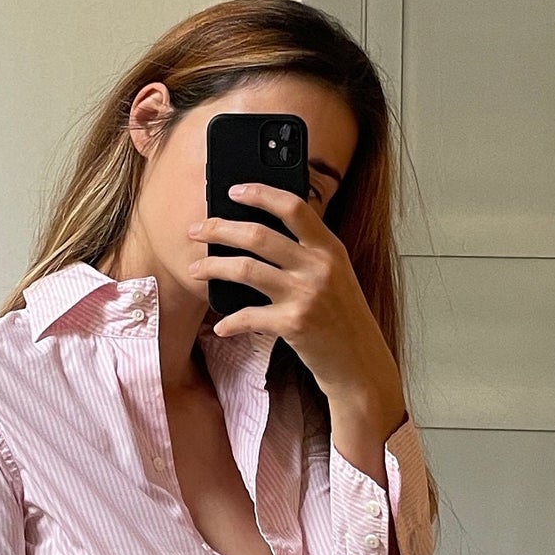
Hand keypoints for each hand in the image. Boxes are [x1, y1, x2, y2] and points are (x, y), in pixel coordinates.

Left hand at [191, 184, 405, 427]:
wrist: (360, 364)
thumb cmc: (342, 319)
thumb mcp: (335, 276)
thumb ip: (307, 253)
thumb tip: (256, 234)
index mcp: (330, 249)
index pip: (294, 207)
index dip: (261, 193)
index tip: (234, 190)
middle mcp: (319, 267)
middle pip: (258, 235)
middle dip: (219, 228)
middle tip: (196, 230)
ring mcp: (306, 295)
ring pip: (245, 268)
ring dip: (212, 267)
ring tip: (195, 270)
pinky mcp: (293, 324)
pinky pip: (247, 315)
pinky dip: (229, 321)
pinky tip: (221, 325)